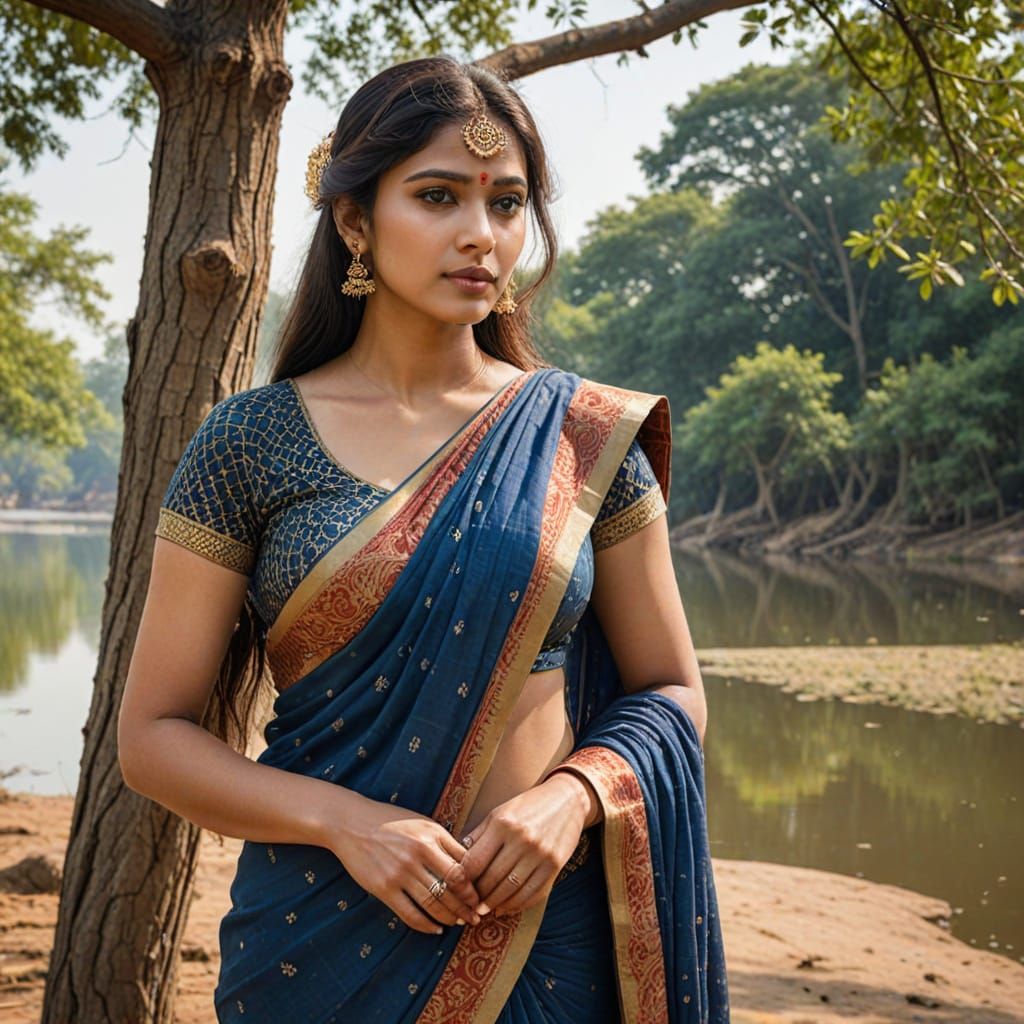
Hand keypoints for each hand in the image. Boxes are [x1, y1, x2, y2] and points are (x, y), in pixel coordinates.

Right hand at [324, 792, 482, 934]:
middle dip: (466, 907)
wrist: (352, 823)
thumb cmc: (392, 822)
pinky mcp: (384, 888)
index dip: (474, 888)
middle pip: (451, 889)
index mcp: (431, 836)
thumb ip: (445, 843)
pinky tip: (435, 929)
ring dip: (450, 918)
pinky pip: (410, 914)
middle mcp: (418, 853)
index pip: (462, 868)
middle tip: (475, 918)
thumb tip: (470, 866)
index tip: (480, 898)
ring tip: (458, 923)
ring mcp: (400, 872)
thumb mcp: (423, 824)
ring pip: (434, 904)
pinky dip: (426, 925)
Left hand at [457, 774, 588, 917]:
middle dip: (478, 896)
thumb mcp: (499, 812)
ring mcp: (540, 854)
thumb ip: (479, 835)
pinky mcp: (555, 865)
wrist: (567, 800)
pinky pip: (533, 893)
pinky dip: (518, 905)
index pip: (475, 861)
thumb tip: (458, 859)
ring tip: (485, 910)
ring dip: (495, 905)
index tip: (458, 887)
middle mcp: (522, 839)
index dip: (464, 879)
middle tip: (470, 904)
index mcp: (503, 823)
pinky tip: (506, 907)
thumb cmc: (527, 806)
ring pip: (511, 890)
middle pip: (492, 879)